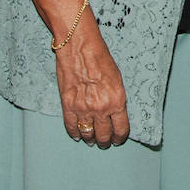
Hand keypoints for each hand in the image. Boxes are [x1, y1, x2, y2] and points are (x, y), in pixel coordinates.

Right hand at [57, 20, 130, 146]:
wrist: (79, 47)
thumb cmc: (100, 57)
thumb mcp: (117, 78)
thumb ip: (116, 98)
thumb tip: (115, 113)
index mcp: (117, 100)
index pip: (121, 129)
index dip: (119, 137)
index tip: (118, 139)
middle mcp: (101, 108)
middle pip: (104, 135)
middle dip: (105, 141)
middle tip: (104, 142)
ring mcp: (83, 108)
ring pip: (88, 134)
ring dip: (90, 139)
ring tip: (91, 140)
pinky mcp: (68, 106)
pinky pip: (71, 127)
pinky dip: (75, 133)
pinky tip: (77, 135)